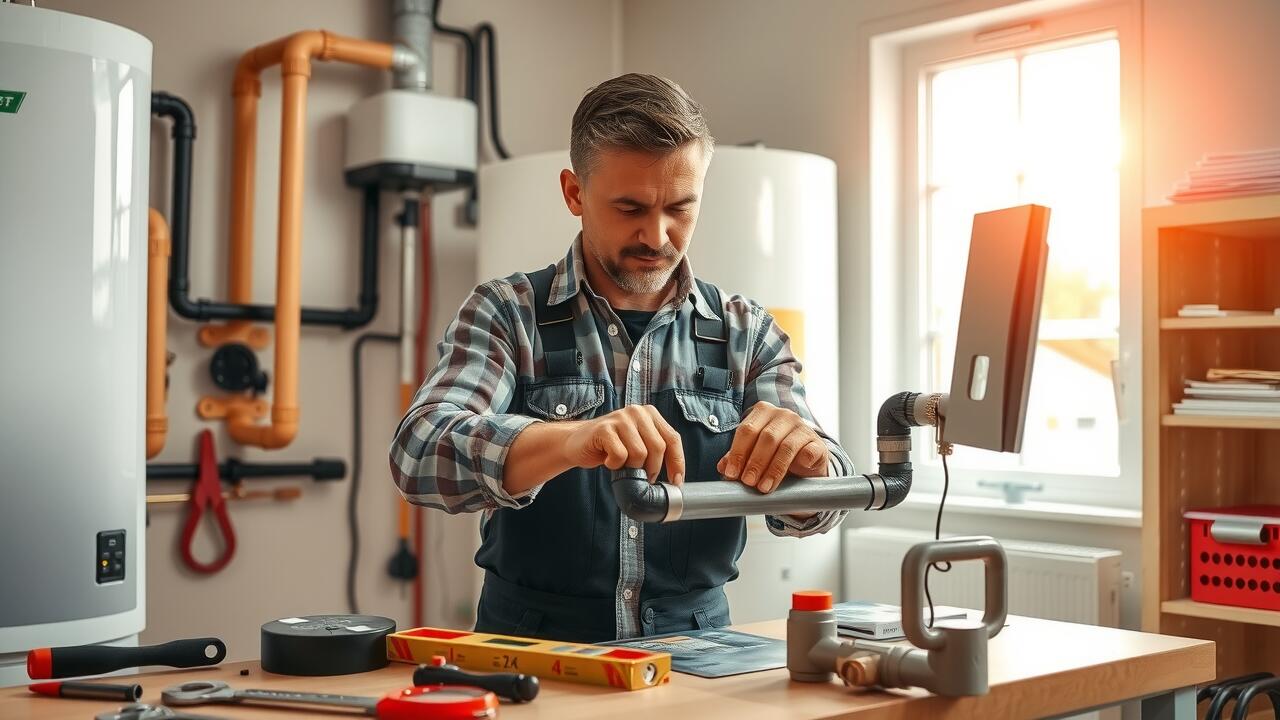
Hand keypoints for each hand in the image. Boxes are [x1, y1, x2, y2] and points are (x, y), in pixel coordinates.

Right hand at [562, 405, 685, 484]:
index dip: (677, 463)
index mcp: (650, 414)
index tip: (676, 482)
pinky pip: (620, 455)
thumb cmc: (610, 447)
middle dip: (653, 469)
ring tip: (622, 465)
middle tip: (643, 478)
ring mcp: (620, 418)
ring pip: (640, 453)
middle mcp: (637, 412)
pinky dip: (615, 465)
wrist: (577, 443)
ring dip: (632, 467)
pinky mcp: (604, 428)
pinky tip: (608, 461)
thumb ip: (655, 452)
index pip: (673, 439)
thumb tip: (675, 480)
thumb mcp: (638, 444)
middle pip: (658, 447)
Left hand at [717, 401, 828, 493]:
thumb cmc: (774, 455)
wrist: (804, 462)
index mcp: (763, 412)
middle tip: (748, 482)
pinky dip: (801, 462)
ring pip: (786, 446)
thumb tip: (723, 467)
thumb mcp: (752, 455)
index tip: (732, 473)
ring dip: (773, 469)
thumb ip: (737, 458)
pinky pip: (809, 451)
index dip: (737, 453)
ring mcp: (802, 427)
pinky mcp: (817, 443)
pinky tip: (795, 474)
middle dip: (755, 462)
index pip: (746, 430)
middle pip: (766, 437)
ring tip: (764, 487)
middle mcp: (783, 415)